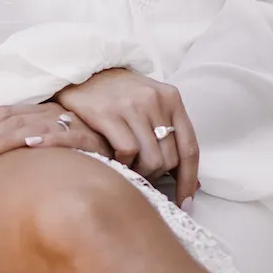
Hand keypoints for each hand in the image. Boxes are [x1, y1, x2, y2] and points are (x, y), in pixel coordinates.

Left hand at [0, 100, 108, 162]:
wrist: (124, 162)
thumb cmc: (79, 163)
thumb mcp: (45, 157)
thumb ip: (20, 156)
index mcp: (40, 114)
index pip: (3, 114)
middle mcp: (53, 114)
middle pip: (11, 119)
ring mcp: (72, 124)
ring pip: (32, 126)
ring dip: (5, 139)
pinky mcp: (92, 139)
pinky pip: (68, 136)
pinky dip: (48, 140)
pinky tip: (31, 146)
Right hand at [56, 70, 199, 204]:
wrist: (83, 69)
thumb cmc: (119, 93)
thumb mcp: (150, 102)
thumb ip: (167, 130)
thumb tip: (188, 177)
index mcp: (172, 99)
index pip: (190, 148)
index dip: (189, 180)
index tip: (186, 202)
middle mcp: (155, 101)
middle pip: (170, 159)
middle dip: (158, 177)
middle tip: (144, 178)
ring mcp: (132, 106)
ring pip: (150, 159)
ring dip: (140, 173)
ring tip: (130, 169)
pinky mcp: (107, 113)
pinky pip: (127, 151)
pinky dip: (123, 163)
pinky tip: (115, 159)